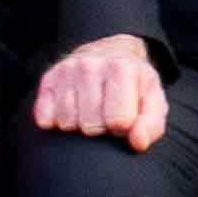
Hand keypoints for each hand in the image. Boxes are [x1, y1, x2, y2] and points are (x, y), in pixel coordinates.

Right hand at [32, 34, 168, 147]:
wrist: (109, 54)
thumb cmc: (133, 87)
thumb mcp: (152, 101)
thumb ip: (151, 124)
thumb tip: (137, 142)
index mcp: (121, 68)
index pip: (117, 121)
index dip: (122, 128)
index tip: (124, 119)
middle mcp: (90, 65)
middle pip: (90, 126)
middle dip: (101, 127)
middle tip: (106, 113)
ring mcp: (66, 71)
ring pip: (67, 122)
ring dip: (80, 124)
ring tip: (91, 111)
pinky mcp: (48, 80)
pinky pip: (45, 119)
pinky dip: (57, 123)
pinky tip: (72, 111)